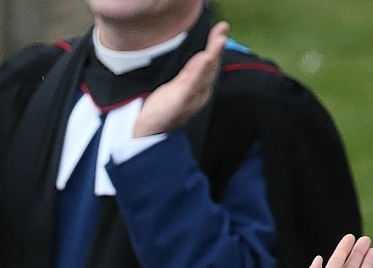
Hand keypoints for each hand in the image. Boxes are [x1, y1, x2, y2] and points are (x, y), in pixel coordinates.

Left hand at [134, 21, 227, 137]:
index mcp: (199, 89)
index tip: (220, 31)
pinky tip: (205, 58)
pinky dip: (200, 71)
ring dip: (213, 55)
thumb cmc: (164, 111)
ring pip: (205, 73)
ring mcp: (191, 98)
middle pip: (210, 66)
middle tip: (223, 29)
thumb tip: (204, 56)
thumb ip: (191, 73)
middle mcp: (199, 93)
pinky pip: (193, 84)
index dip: (214, 47)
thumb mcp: (178, 87)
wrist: (149, 133)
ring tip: (219, 40)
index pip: (208, 65)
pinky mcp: (181, 102)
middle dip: (217, 47)